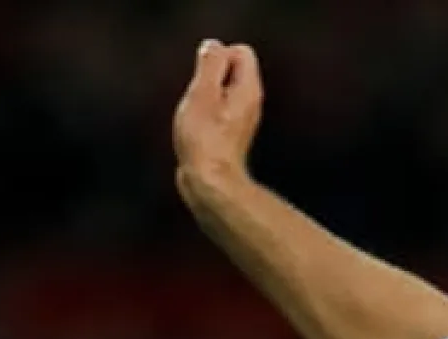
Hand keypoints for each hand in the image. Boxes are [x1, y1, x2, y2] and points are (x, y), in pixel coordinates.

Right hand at [172, 39, 263, 200]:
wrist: (210, 183)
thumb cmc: (205, 140)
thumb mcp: (203, 94)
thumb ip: (210, 66)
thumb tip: (213, 46)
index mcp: (249, 89)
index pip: (241, 51)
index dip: (217, 57)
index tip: (205, 81)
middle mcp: (251, 103)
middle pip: (230, 69)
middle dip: (209, 76)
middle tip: (200, 100)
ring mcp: (241, 119)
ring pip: (221, 90)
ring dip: (204, 96)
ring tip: (197, 117)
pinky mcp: (229, 133)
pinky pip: (216, 109)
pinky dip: (204, 112)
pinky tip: (196, 130)